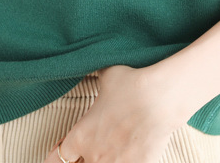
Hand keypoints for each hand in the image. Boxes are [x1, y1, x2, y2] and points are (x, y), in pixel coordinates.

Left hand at [42, 64, 191, 162]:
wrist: (159, 99)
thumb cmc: (132, 85)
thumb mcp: (107, 75)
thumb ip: (97, 76)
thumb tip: (95, 65)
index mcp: (81, 135)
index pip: (61, 156)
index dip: (60, 153)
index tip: (65, 151)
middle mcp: (94, 155)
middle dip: (84, 158)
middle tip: (93, 147)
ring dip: (105, 160)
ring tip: (112, 150)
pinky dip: (126, 161)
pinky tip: (130, 154)